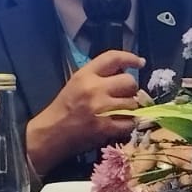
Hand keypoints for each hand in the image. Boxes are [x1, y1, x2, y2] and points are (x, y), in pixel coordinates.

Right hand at [25, 49, 144, 174]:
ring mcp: (101, 108)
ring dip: (131, 107)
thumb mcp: (77, 83)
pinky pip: (131, 122)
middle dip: (130, 89)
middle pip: (129, 81)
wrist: (51, 133)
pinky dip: (129, 123)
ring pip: (133, 103)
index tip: (139, 62)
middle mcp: (94, 88)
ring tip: (121, 110)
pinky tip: (121, 123)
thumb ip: (98, 76)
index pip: (113, 58)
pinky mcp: (106, 127)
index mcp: (85, 75)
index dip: (130, 58)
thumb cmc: (64, 107)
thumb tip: (124, 73)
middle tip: (124, 95)